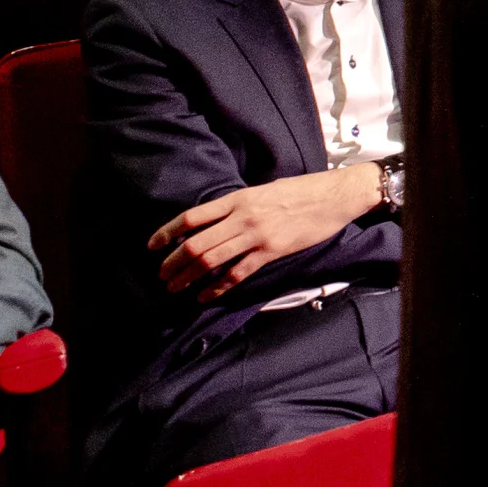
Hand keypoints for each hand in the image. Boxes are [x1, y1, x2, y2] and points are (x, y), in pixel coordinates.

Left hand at [150, 164, 379, 299]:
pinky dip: (218, 287)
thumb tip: (215, 221)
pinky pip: (238, 273)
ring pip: (212, 260)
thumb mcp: (264, 190)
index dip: (167, 232)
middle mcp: (243, 217)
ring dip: (188, 277)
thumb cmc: (301, 190)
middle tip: (162, 275)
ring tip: (175, 287)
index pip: (193, 217)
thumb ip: (240, 205)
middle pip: (196, 243)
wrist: (335, 196)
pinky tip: (205, 296)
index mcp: (239, 198)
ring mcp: (257, 236)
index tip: (152, 245)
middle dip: (173, 262)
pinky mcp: (272, 251)